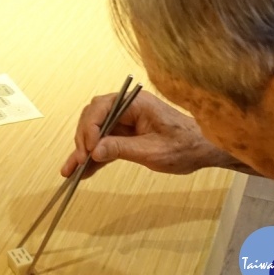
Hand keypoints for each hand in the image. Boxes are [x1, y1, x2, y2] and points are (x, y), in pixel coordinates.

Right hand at [60, 90, 232, 179]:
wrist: (203, 150)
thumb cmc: (185, 146)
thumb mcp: (153, 151)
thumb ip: (122, 149)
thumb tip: (95, 151)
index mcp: (135, 103)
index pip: (102, 108)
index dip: (90, 128)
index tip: (89, 149)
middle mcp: (127, 108)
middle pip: (94, 118)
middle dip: (84, 139)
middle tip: (80, 160)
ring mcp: (126, 122)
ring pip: (97, 133)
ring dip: (84, 151)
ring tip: (70, 171)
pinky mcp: (127, 135)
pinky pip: (106, 145)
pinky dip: (95, 157)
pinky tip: (82, 171)